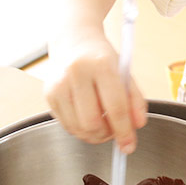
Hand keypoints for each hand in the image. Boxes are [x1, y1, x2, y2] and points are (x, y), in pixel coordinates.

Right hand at [45, 34, 146, 149]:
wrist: (74, 39)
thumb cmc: (101, 57)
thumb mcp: (125, 73)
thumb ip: (135, 100)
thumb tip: (137, 126)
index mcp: (101, 65)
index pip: (115, 108)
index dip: (124, 132)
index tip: (129, 146)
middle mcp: (76, 73)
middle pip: (92, 123)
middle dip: (106, 135)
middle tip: (114, 131)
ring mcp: (59, 84)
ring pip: (78, 128)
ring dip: (93, 135)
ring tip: (102, 124)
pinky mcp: (48, 94)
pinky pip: (66, 125)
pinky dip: (80, 129)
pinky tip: (87, 117)